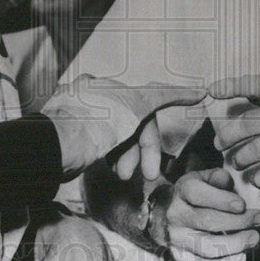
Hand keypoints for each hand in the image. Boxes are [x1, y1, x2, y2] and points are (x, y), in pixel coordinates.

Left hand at [43, 75, 206, 178]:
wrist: (59, 146)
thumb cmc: (98, 122)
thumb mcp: (139, 103)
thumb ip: (168, 95)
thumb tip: (200, 90)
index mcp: (110, 85)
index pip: (148, 101)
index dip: (166, 115)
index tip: (183, 120)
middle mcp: (96, 97)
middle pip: (133, 124)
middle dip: (142, 150)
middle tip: (146, 174)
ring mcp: (83, 118)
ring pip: (117, 137)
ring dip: (126, 156)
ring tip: (122, 174)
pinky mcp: (73, 138)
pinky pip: (101, 146)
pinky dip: (110, 157)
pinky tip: (109, 168)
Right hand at [154, 168, 259, 260]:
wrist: (168, 213)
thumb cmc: (195, 194)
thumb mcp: (203, 178)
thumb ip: (218, 178)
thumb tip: (228, 183)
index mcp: (182, 191)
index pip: (198, 194)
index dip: (223, 200)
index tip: (243, 205)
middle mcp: (176, 216)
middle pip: (208, 221)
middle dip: (239, 222)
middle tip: (258, 219)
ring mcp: (177, 239)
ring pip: (208, 248)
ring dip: (236, 244)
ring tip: (254, 237)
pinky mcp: (181, 258)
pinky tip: (241, 256)